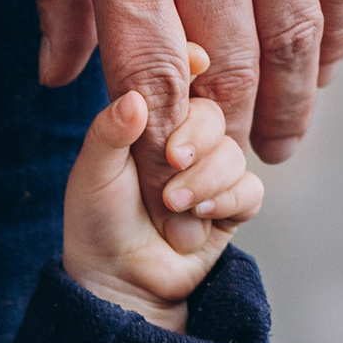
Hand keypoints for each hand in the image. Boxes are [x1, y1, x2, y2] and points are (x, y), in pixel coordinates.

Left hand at [22, 0, 342, 180]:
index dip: (159, 136)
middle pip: (229, 69)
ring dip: (294, 99)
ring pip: (296, 32)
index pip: (147, 75)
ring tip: (283, 135)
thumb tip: (57, 73)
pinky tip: (326, 58)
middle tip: (230, 168)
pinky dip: (341, 26)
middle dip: (230, 136)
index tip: (159, 165)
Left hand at [60, 53, 262, 326]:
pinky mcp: (233, 203)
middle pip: (214, 112)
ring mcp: (212, 170)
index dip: (193, 64)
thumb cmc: (98, 221)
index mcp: (153, 118)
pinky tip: (200, 215)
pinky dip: (226, 200)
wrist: (118, 280)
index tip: (194, 63)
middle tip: (170, 161)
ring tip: (171, 204)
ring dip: (203, 178)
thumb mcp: (92, 174)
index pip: (183, 77)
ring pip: (233, 151)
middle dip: (195, 136)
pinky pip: (250, 189)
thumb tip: (134, 97)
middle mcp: (186, 138)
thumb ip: (109, 132)